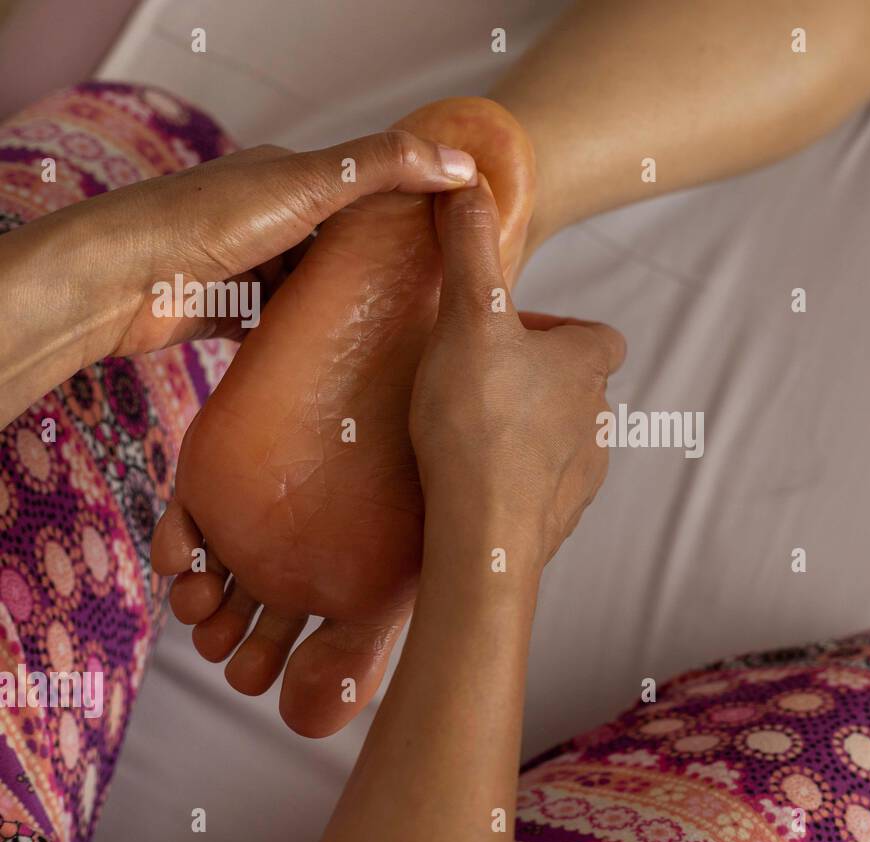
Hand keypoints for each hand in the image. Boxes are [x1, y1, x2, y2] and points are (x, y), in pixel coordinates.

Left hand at [0, 131, 475, 424]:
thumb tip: (461, 164)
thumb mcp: (308, 182)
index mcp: (286, 175)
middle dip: (382, 269)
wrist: (120, 280)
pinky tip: (343, 361)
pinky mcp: (231, 314)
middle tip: (436, 298)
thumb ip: (384, 167)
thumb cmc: (206, 220)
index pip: (363, 187)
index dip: (408, 210)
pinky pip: (284, 329)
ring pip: (315, 290)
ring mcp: (249, 267)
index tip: (454, 238)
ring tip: (400, 336)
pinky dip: (309, 341)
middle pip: (342, 244)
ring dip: (346, 310)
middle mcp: (268, 218)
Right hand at [409, 176, 625, 573]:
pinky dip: (518, 480)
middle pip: (578, 388)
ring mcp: (585, 473)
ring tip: (470, 434)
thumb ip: (471, 248)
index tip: (509, 336)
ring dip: (528, 432)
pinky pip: (544, 490)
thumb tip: (471, 182)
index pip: (598, 336)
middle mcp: (600, 417)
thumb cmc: (478, 417)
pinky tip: (474, 481)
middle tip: (477, 383)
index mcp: (588, 364)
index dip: (560, 331)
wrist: (484, 528)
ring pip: (564, 440)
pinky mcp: (560, 520)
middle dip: (536, 382)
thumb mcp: (468, 316)